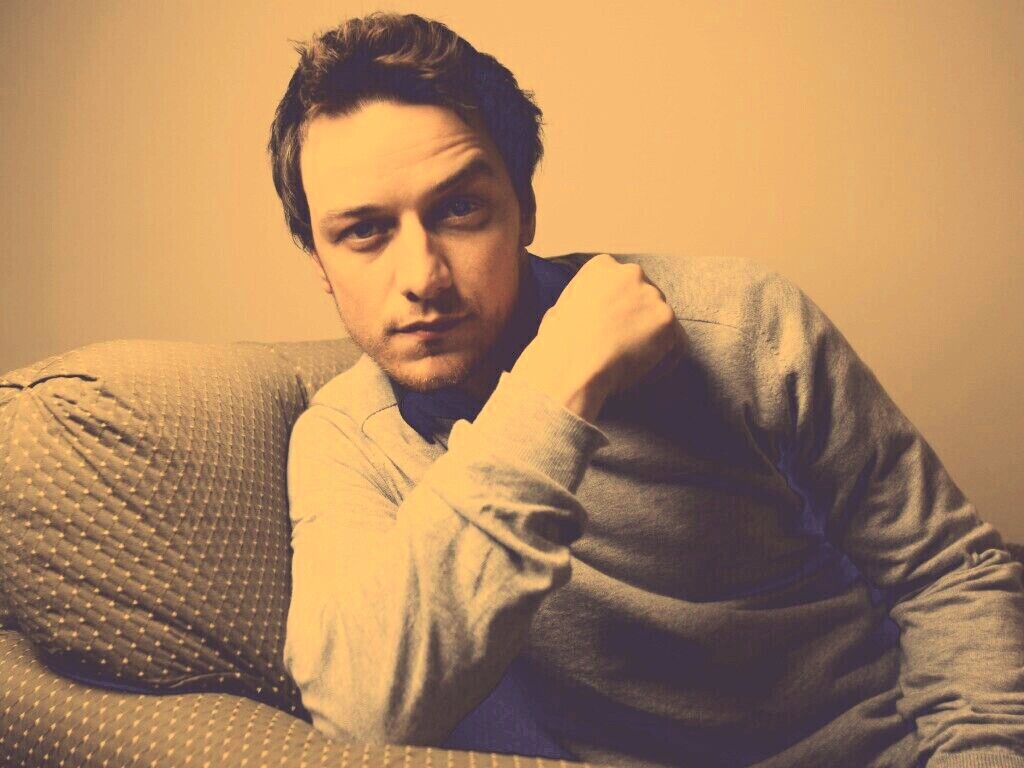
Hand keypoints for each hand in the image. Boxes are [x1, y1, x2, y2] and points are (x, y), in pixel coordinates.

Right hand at [510, 254, 686, 421]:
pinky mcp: (668, 320)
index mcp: (602, 266)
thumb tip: (590, 311)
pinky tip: (639, 374)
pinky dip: (663, 363)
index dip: (618, 313)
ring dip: (651, 344)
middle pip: (646, 301)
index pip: (624, 286)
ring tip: (627, 366)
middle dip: (638, 325)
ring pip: (662, 324)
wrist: (571, 366)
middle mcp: (631, 273)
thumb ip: (585, 302)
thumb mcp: (561, 308)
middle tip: (621, 351)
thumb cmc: (558, 345)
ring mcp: (652, 295)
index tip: (609, 333)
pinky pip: (676, 345)